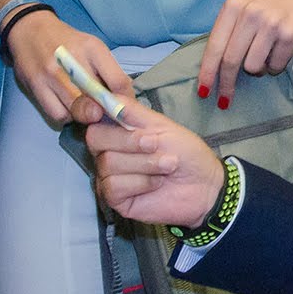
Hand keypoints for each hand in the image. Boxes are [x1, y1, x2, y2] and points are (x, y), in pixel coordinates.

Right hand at [3, 9, 131, 124]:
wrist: (29, 30)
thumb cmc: (67, 42)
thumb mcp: (92, 47)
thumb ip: (109, 72)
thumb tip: (124, 100)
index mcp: (92, 47)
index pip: (118, 81)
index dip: (125, 102)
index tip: (124, 109)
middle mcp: (72, 60)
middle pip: (96, 101)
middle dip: (103, 112)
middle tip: (103, 112)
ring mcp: (52, 74)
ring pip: (76, 112)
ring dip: (82, 115)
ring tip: (82, 107)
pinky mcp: (35, 86)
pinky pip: (58, 115)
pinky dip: (65, 116)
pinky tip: (66, 106)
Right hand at [81, 97, 225, 227]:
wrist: (204, 184)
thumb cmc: (185, 152)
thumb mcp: (160, 124)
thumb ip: (130, 110)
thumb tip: (105, 95)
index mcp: (117, 128)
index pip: (89, 113)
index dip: (88, 108)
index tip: (99, 111)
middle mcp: (107, 150)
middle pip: (95, 138)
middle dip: (129, 141)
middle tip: (155, 144)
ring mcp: (109, 174)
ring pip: (108, 163)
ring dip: (144, 163)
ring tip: (167, 165)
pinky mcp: (114, 198)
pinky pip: (114, 185)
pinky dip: (141, 182)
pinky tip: (157, 183)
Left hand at [196, 0, 292, 105]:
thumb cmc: (273, 1)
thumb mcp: (246, 6)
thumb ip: (230, 30)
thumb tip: (214, 68)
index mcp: (233, 6)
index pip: (214, 45)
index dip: (207, 72)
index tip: (203, 91)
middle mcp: (250, 14)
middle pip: (230, 60)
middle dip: (226, 84)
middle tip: (225, 99)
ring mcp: (271, 24)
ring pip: (253, 67)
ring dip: (259, 69)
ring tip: (266, 54)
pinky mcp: (290, 34)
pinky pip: (275, 66)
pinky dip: (276, 65)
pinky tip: (282, 50)